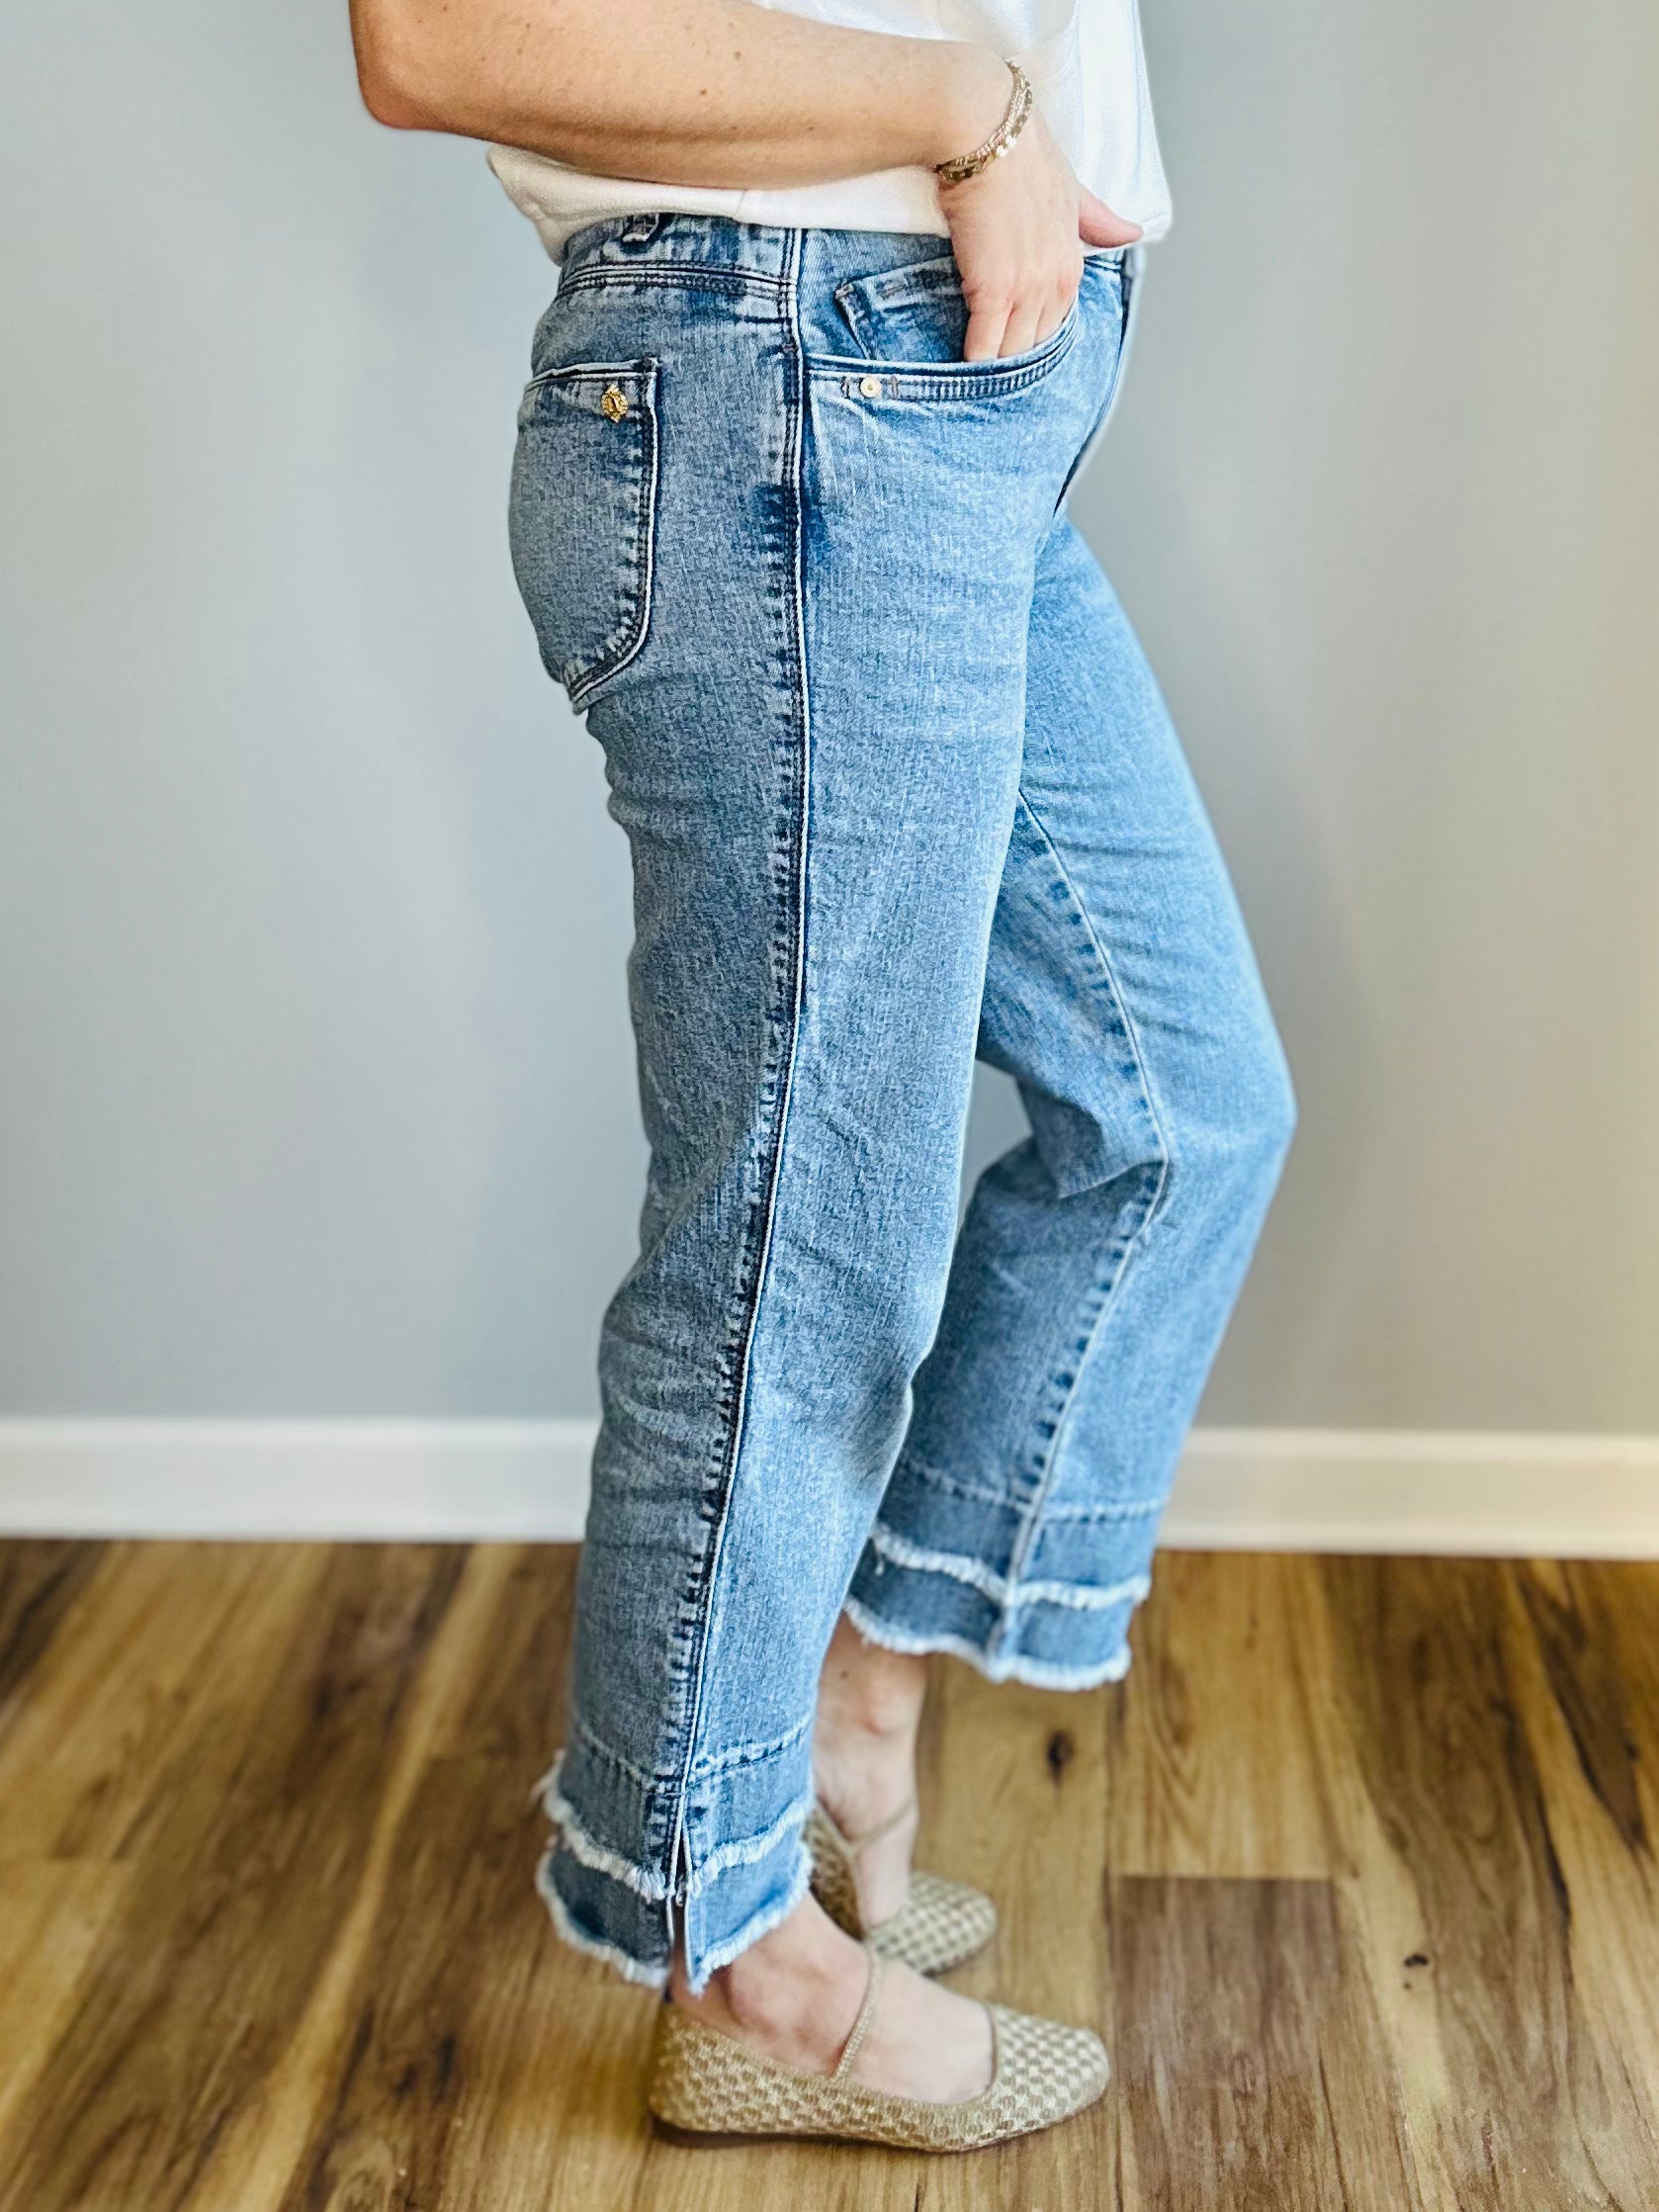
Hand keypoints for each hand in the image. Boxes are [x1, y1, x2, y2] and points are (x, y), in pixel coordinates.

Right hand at [935, 67, 1140, 361]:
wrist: (985, 130)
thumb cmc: (1021, 150)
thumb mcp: (1070, 187)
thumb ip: (1097, 219)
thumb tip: (1133, 233)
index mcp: (1072, 263)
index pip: (1055, 323)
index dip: (1028, 335)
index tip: (1007, 341)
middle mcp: (1055, 282)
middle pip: (1032, 345)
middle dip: (1008, 356)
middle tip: (983, 365)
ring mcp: (1025, 289)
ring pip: (1009, 352)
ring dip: (989, 364)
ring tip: (967, 373)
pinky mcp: (992, 292)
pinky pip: (982, 346)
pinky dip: (971, 359)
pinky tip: (955, 365)